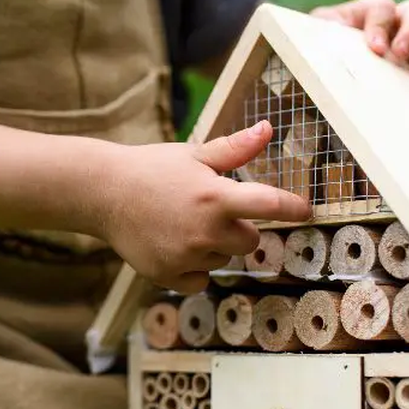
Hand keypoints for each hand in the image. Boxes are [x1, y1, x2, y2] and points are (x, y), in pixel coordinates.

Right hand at [100, 121, 311, 293]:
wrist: (103, 193)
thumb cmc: (152, 169)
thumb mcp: (193, 154)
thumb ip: (234, 149)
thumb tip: (267, 129)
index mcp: (215, 196)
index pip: (270, 205)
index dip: (293, 208)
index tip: (305, 210)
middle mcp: (205, 230)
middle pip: (250, 242)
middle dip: (240, 229)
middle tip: (214, 212)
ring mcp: (186, 256)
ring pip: (224, 260)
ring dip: (214, 247)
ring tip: (184, 225)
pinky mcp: (168, 275)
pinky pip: (200, 280)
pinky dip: (194, 268)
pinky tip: (174, 245)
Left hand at [310, 0, 408, 90]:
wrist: (326, 89)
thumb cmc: (320, 57)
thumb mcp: (315, 41)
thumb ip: (322, 32)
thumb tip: (329, 31)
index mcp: (368, 12)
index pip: (381, 7)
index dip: (381, 25)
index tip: (375, 47)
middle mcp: (396, 23)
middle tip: (401, 53)